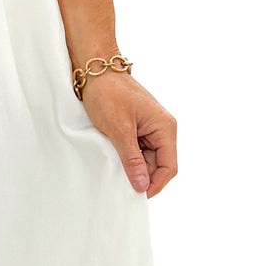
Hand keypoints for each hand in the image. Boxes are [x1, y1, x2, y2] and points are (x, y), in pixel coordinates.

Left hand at [81, 73, 177, 196]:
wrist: (95, 71)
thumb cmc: (108, 94)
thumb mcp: (119, 130)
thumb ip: (131, 159)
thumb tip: (142, 185)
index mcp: (165, 128)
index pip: (169, 167)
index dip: (155, 184)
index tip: (137, 195)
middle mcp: (162, 129)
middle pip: (159, 165)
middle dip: (143, 176)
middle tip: (122, 185)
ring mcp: (151, 128)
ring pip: (148, 159)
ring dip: (134, 167)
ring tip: (115, 169)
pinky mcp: (139, 128)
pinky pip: (139, 150)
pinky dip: (128, 158)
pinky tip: (115, 159)